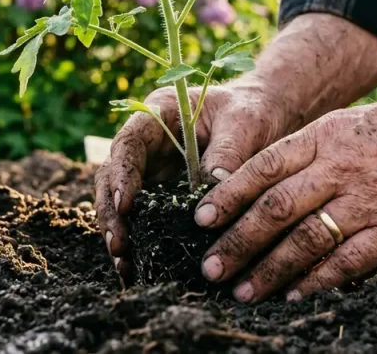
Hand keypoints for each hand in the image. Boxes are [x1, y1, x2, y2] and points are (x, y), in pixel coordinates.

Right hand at [94, 79, 292, 278]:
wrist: (265, 114)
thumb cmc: (252, 110)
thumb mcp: (244, 124)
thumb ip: (226, 153)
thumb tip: (210, 192)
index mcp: (158, 114)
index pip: (128, 143)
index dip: (122, 174)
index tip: (125, 205)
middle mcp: (147, 143)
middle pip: (113, 175)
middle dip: (112, 211)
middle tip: (119, 246)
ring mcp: (152, 169)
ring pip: (120, 200)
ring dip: (119, 231)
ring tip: (125, 265)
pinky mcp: (163, 193)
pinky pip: (144, 217)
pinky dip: (140, 240)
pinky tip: (138, 267)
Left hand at [192, 96, 376, 302]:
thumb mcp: (347, 124)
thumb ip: (307, 152)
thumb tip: (261, 185)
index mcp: (323, 136)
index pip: (262, 167)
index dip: (227, 196)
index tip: (200, 220)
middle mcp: (339, 167)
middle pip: (275, 208)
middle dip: (237, 242)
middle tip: (210, 268)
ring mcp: (368, 199)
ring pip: (305, 239)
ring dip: (269, 269)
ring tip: (244, 291)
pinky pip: (348, 260)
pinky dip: (317, 280)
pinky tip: (294, 294)